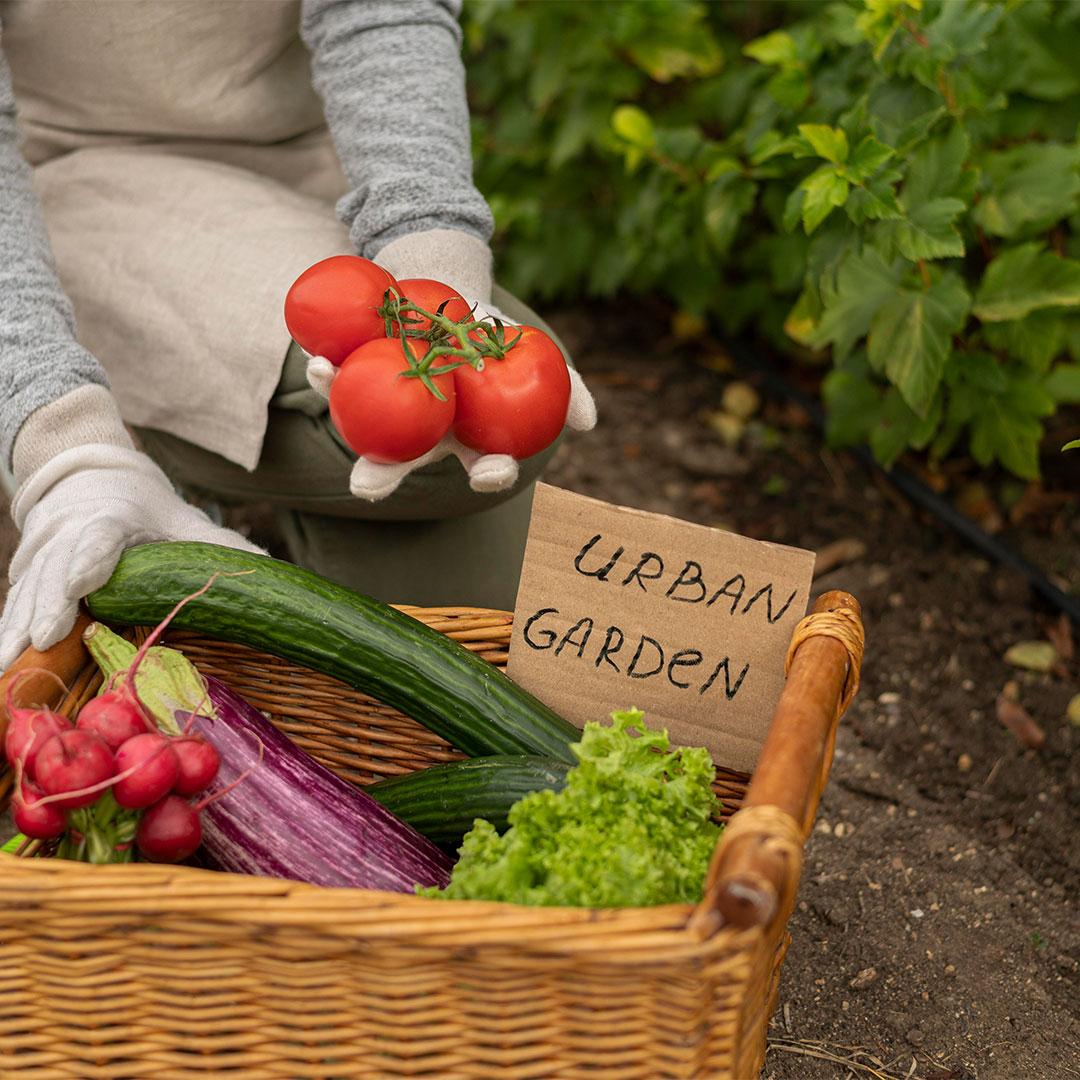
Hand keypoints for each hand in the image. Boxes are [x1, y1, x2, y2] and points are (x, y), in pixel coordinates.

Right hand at [0, 444, 264, 667]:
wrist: (86, 475)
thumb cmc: (143, 506)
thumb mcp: (181, 519)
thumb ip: (218, 544)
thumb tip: (267, 562)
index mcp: (113, 517)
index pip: (102, 537)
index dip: (92, 559)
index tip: (83, 583)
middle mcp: (71, 533)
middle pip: (58, 570)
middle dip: (50, 604)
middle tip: (46, 637)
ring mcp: (44, 554)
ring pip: (28, 590)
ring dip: (17, 627)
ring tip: (8, 664)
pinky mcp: (28, 572)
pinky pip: (15, 602)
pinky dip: (6, 631)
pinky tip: (1, 664)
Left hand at [306, 339, 594, 501]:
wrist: (452, 295)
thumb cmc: (496, 338)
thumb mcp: (536, 356)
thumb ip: (566, 388)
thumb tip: (588, 423)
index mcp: (468, 440)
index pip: (482, 468)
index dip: (487, 475)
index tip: (492, 470)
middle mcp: (422, 433)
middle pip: (404, 462)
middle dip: (382, 477)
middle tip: (366, 484)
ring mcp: (385, 407)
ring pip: (362, 422)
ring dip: (340, 414)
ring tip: (326, 390)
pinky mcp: (356, 374)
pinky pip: (339, 377)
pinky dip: (326, 369)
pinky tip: (317, 357)